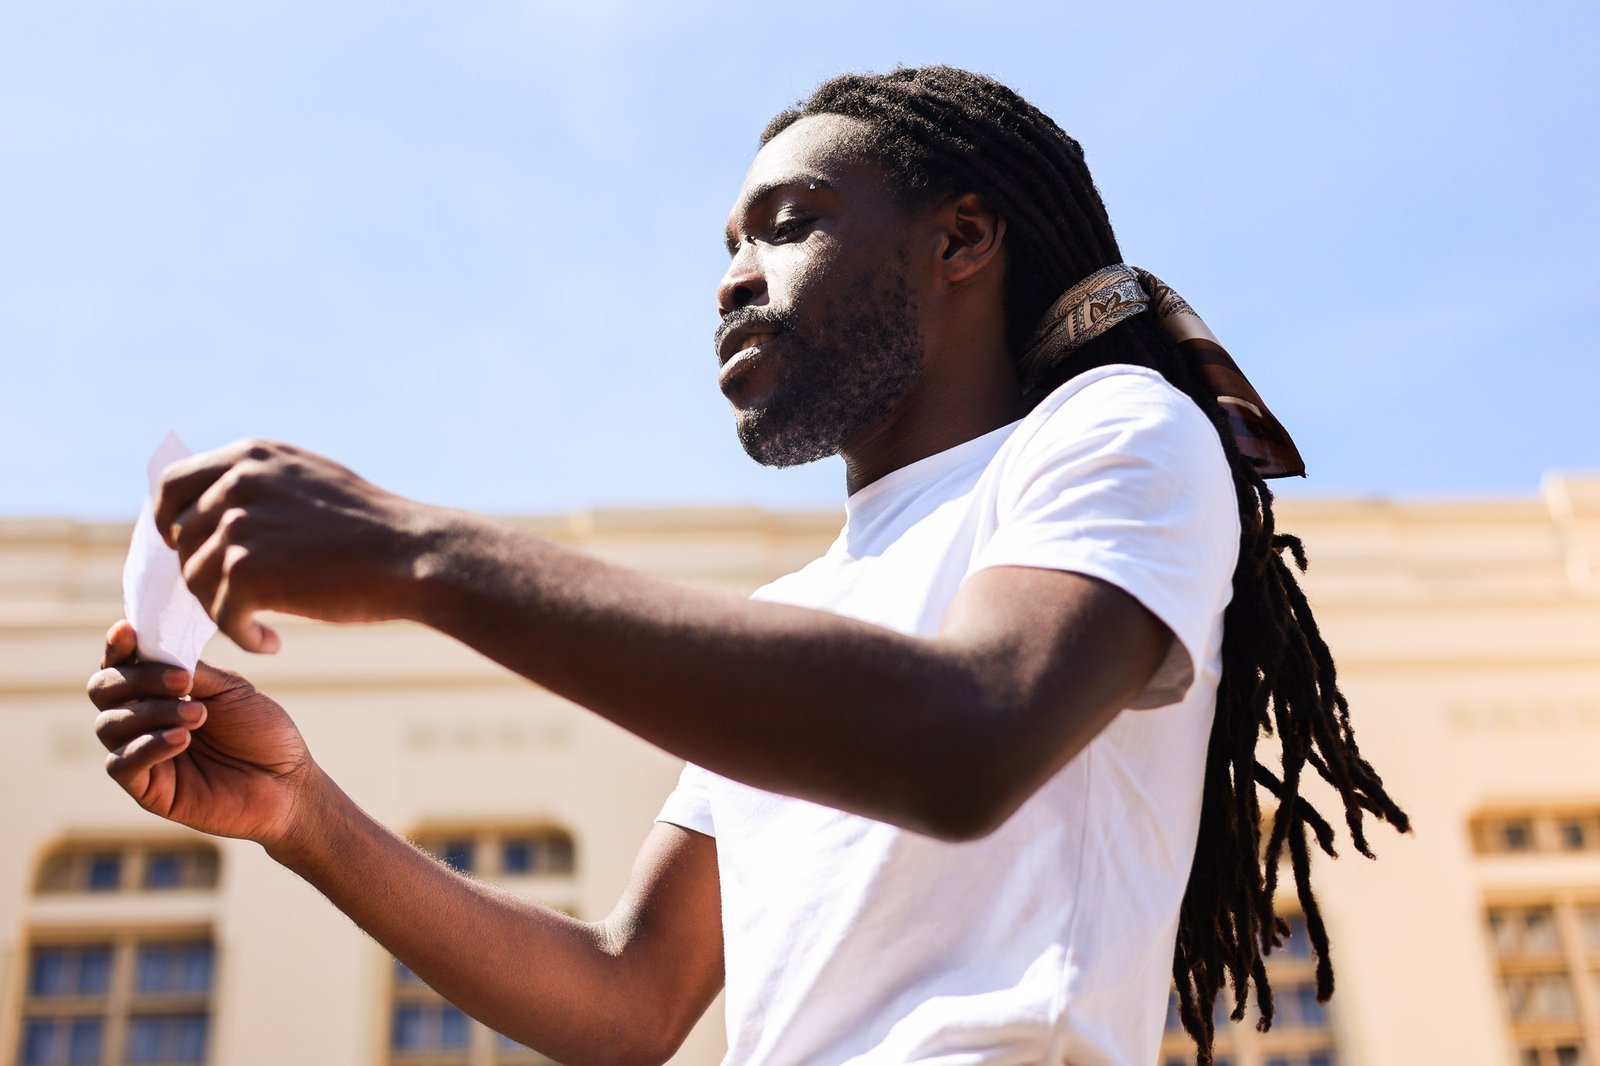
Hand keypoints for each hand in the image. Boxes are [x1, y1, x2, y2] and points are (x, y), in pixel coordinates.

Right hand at [87, 620, 320, 848]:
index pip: (121, 665)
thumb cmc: (261, 732)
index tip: (129, 630)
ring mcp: (141, 755)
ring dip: (152, 712)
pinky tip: (181, 738)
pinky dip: (147, 746)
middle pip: (103, 690)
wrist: (288, 781)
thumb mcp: (229, 690)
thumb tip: (152, 649)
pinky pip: (121, 764)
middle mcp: (142, 720)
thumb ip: (190, 671)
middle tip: (183, 680)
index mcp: (159, 691)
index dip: (119, 647)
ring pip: (109, 725)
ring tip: (199, 714)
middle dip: (138, 678)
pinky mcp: (146, 790)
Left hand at [153, 439, 434, 652]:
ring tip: (260, 624)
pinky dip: (243, 636)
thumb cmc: (372, 529)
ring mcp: (240, 525)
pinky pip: (220, 615)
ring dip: (224, 609)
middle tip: (236, 600)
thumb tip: (209, 507)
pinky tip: (271, 642)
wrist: (414, 555)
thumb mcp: (309, 480)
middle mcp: (237, 482)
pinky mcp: (246, 571)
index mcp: (249, 456)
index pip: (172, 485)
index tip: (184, 548)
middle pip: (181, 540)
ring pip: (195, 580)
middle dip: (202, 574)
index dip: (168, 522)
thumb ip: (258, 483)